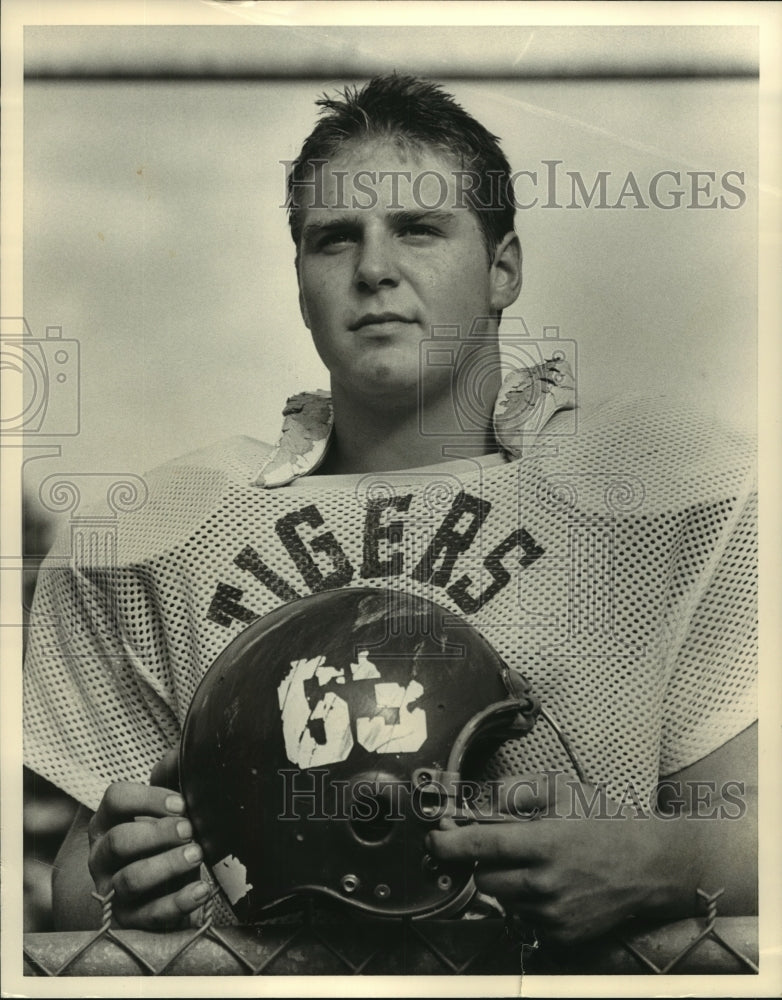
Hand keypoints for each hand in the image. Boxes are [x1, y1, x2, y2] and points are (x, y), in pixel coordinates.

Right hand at [87, 749, 209, 929]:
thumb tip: (190, 751)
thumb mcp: (169, 808)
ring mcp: (113, 890)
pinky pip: (149, 916)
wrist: (159, 890)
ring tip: (198, 855)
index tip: (182, 803)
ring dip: (167, 866)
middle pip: (119, 841)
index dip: (148, 799)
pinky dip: (178, 903)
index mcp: (108, 821)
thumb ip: (175, 776)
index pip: (115, 799)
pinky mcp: (130, 921)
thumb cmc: (166, 839)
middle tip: (190, 829)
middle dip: (157, 833)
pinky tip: (202, 890)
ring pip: (131, 879)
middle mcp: (102, 856)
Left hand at [427, 771, 685, 944]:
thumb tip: (475, 801)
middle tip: (504, 844)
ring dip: (507, 881)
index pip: (478, 847)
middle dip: (483, 860)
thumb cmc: (604, 820)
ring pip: (502, 899)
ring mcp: (554, 915)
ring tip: (537, 863)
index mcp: (543, 843)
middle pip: (483, 877)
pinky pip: (524, 919)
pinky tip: (551, 884)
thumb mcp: (560, 789)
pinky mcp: (562, 936)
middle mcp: (545, 884)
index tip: (434, 839)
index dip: (447, 843)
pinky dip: (527, 903)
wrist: (651, 863)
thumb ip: (513, 791)